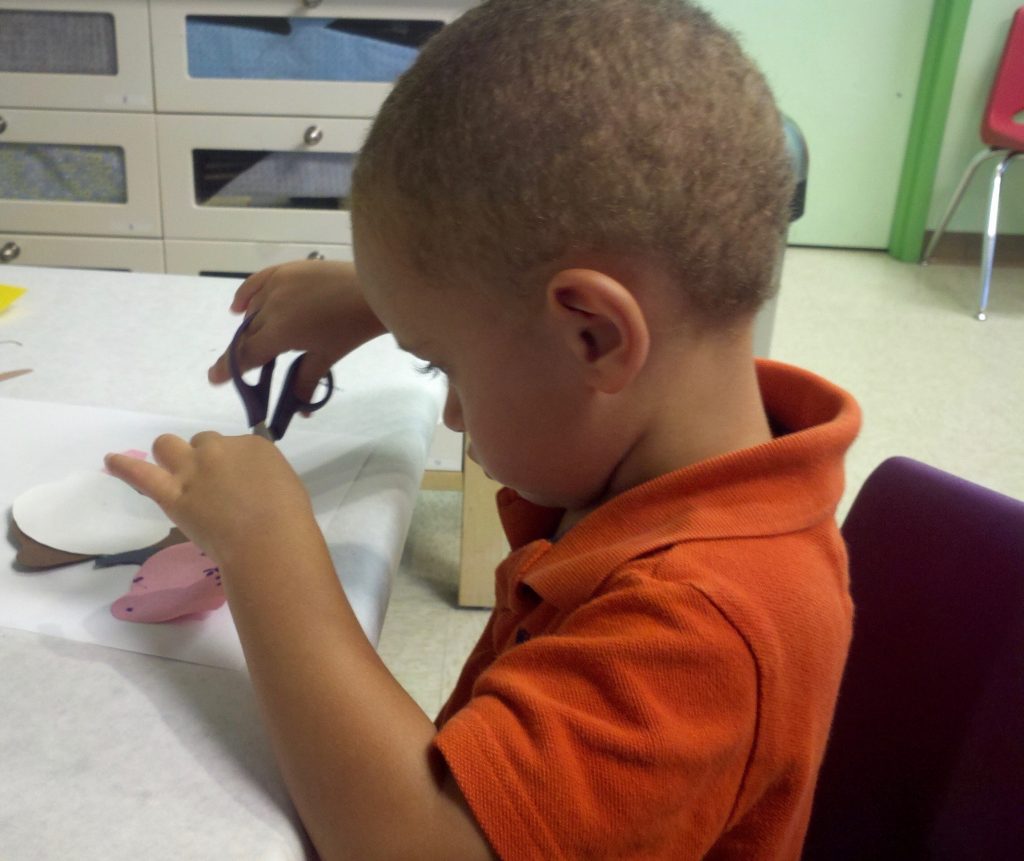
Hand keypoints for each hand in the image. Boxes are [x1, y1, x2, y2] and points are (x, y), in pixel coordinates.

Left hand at [105, 432, 314, 568]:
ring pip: (168, 445)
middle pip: (202, 442)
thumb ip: (262, 477)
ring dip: (170, 455)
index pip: (234, 446)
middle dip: (205, 459)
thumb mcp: (285, 485)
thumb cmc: (289, 520)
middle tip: (213, 487)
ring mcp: (193, 469)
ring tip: (172, 472)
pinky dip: (123, 466)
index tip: (238, 484)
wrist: (269, 541)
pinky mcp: (172, 493)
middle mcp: (219, 449)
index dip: (232, 465)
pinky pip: (140, 473)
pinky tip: (110, 460)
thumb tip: (247, 484)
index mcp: (253, 446)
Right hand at [208, 259, 386, 402]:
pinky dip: (244, 296)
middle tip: (241, 365)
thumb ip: (305, 381)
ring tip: (256, 339)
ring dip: (250, 327)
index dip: (229, 369)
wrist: (372, 291)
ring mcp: (276, 285)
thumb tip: (299, 409)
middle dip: (242, 351)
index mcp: (280, 333)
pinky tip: (238, 308)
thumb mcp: (327, 357)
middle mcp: (270, 308)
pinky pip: (255, 283)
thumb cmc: (352, 328)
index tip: (214, 378)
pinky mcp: (284, 270)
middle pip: (247, 334)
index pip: (246, 355)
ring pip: (252, 311)